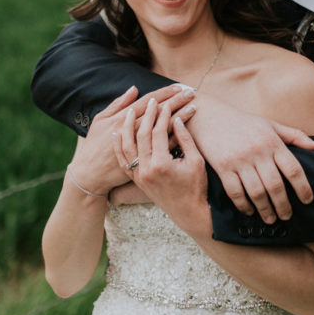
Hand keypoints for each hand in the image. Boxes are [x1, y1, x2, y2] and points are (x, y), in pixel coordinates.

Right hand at [70, 85, 196, 194]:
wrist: (91, 175)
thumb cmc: (94, 146)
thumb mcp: (101, 121)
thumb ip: (118, 104)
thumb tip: (135, 89)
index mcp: (122, 119)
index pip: (148, 101)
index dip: (164, 93)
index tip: (179, 86)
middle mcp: (132, 133)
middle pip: (159, 113)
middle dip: (176, 101)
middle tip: (192, 92)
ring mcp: (140, 147)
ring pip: (164, 129)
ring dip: (180, 117)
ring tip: (194, 107)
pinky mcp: (145, 162)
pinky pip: (163, 148)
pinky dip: (175, 138)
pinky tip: (187, 130)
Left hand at [112, 98, 208, 233]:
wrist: (188, 212)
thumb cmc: (196, 187)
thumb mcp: (195, 161)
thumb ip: (185, 139)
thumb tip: (177, 119)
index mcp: (161, 164)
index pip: (158, 132)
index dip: (163, 116)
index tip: (166, 104)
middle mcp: (146, 169)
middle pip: (142, 135)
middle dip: (146, 116)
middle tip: (150, 101)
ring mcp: (139, 176)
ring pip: (127, 146)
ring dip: (127, 127)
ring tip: (129, 111)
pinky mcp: (136, 180)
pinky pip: (123, 160)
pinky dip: (119, 146)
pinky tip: (118, 134)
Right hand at [187, 94, 313, 223]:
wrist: (210, 116)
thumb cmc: (244, 123)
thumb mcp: (270, 124)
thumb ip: (295, 136)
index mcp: (273, 142)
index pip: (294, 169)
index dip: (303, 188)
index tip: (308, 201)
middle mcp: (258, 151)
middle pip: (276, 185)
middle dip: (283, 205)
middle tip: (287, 216)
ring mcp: (239, 160)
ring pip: (257, 192)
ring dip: (265, 209)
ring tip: (270, 219)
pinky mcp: (223, 167)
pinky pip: (235, 192)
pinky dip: (243, 205)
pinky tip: (249, 211)